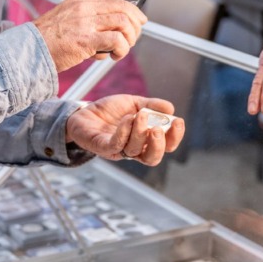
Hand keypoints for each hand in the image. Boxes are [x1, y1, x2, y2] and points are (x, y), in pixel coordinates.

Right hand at [33, 0, 146, 70]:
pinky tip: (114, 56)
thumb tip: (112, 36)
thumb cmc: (44, 42)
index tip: (139, 20)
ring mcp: (84, 22)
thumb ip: (87, 24)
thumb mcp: (66, 22)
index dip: (131, 10)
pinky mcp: (85, 39)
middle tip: (132, 39)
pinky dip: (121, 49)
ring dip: (129, 39)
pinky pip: (116, 40)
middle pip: (123, 9)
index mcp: (78, 1)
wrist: (26, 52)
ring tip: (121, 50)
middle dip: (134, 25)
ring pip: (123, 23)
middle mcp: (83, 7)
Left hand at [66, 95, 184, 165]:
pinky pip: (115, 145)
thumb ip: (151, 105)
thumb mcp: (134, 104)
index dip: (174, 137)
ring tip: (141, 115)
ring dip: (140, 133)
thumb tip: (170, 108)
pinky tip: (128, 119)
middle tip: (158, 129)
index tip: (178, 122)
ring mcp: (117, 150)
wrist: (84, 111)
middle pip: (152, 158)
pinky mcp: (101, 147)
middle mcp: (133, 149)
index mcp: (144, 140)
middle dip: (159, 145)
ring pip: (134, 150)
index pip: (165, 146)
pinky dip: (124, 133)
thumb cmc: (110, 112)